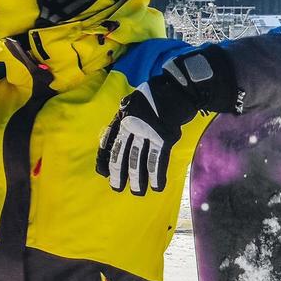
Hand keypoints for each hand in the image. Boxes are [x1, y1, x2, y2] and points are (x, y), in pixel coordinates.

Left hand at [97, 46, 240, 194]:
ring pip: (138, 160)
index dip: (104, 157)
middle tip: (116, 187)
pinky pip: (158, 160)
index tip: (101, 172)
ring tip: (138, 192)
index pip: (109, 141)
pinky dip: (157, 175)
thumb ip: (122, 119)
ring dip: (138, 179)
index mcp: (122, 117)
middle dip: (118, 173)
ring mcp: (147, 132)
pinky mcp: (164, 137)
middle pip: (121, 154)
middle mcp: (131, 125)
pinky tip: (157, 186)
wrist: (178, 88)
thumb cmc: (155, 96)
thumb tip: (111, 138)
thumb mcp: (132, 103)